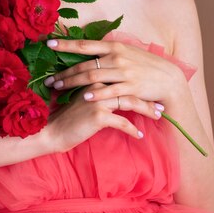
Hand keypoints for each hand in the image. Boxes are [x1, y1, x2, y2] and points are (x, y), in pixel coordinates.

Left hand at [45, 38, 186, 106]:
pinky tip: (84, 97)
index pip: (85, 44)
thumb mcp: (127, 52)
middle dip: (64, 73)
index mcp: (114, 46)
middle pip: (84, 65)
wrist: (169, 79)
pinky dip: (96, 94)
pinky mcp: (131, 88)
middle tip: (49, 80)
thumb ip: (108, 51)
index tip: (48, 43)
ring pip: (93, 77)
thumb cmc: (145, 65)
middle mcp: (117, 57)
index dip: (66, 44)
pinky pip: (110, 91)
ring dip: (73, 83)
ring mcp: (124, 72)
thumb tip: (90, 49)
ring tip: (58, 88)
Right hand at [46, 83, 161, 152]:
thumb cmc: (66, 116)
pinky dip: (132, 129)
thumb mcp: (82, 97)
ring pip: (130, 102)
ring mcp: (98, 99)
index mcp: (95, 77)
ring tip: (157, 117)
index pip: (122, 78)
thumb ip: (97, 89)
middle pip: (130, 87)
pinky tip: (139, 136)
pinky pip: (122, 122)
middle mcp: (98, 84)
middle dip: (148, 97)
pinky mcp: (98, 115)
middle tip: (161, 105)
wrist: (51, 130)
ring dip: (146, 110)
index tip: (152, 91)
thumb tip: (114, 90)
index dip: (139, 85)